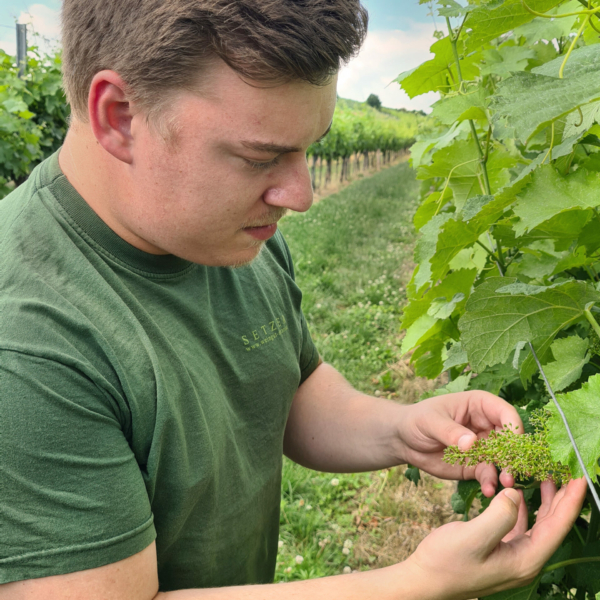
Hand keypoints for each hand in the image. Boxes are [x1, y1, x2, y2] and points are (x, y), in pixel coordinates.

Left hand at [396, 391, 522, 495]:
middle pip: (510, 440)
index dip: (514, 428)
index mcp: (479, 405)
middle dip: (514, 455)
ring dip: (506, 472)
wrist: (403, 440)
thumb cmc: (417, 420)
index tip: (514, 445)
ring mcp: (483, 446)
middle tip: (512, 471)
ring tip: (504, 483)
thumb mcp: (430, 421)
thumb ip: (450, 431)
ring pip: (503, 459)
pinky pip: (488, 474)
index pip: (506, 413)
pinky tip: (488, 490)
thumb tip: (471, 443)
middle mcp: (486, 425)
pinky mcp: (475, 465)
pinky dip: (490, 482)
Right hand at [401, 479, 586, 599]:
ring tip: (549, 475)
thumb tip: (516, 492)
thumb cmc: (445, 563)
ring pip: (538, 524)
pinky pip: (521, 525)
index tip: (580, 476)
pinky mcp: (500, 550)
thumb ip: (500, 515)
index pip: (557, 526)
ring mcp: (513, 556)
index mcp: (525, 560)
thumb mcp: (472, 537)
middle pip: (553, 524)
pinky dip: (525, 506)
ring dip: (546, 500)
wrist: (424, 581)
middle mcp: (525, 560)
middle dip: (564, 497)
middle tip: (569, 470)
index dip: (572, 500)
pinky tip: (520, 492)